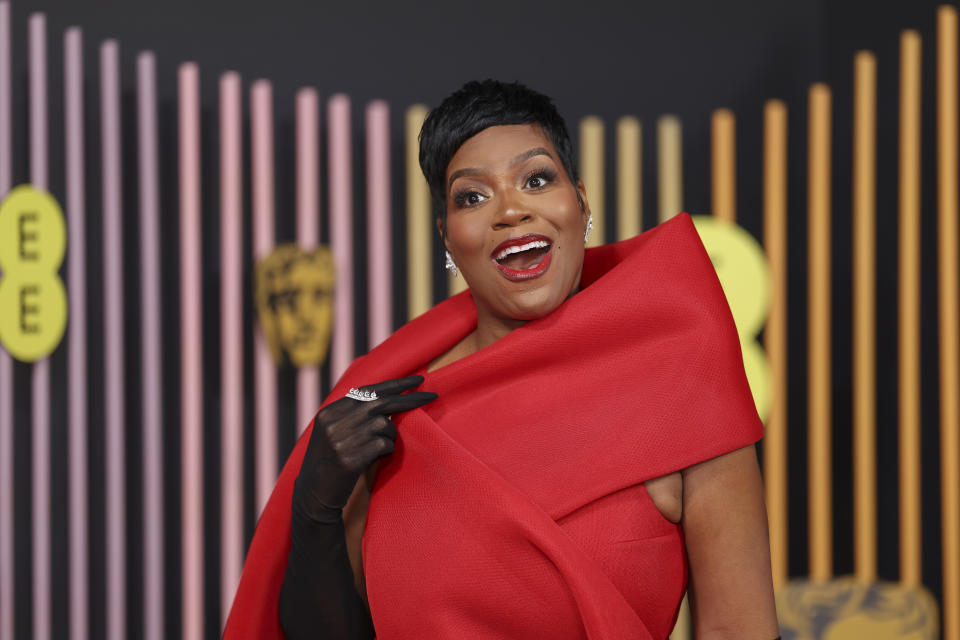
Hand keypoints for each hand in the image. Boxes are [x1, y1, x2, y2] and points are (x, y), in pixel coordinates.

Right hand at [292, 375, 436, 522]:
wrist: (313, 496)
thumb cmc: (331, 462)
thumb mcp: (334, 431)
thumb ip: (354, 414)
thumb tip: (389, 397)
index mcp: (331, 412)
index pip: (369, 390)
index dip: (395, 384)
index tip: (418, 379)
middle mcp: (334, 422)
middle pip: (381, 402)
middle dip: (409, 398)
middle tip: (432, 395)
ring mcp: (341, 440)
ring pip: (385, 424)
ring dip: (390, 436)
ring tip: (380, 448)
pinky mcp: (349, 459)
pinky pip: (383, 445)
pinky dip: (387, 450)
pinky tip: (378, 458)